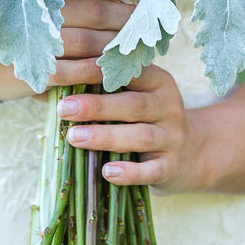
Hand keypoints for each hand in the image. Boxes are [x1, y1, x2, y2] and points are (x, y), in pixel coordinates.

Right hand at [0, 0, 134, 101]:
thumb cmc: (13, 26)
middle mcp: (40, 9)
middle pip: (95, 10)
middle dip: (124, 17)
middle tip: (140, 22)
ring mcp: (38, 41)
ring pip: (91, 41)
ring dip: (117, 46)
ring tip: (133, 47)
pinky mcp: (38, 72)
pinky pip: (79, 71)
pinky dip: (100, 70)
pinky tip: (113, 70)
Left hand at [58, 64, 206, 194]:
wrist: (194, 153)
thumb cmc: (149, 119)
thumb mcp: (138, 96)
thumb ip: (106, 88)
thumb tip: (50, 85)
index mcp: (158, 82)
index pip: (130, 72)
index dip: (98, 72)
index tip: (67, 73)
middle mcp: (169, 107)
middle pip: (133, 104)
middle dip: (97, 106)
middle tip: (64, 108)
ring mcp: (173, 138)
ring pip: (141, 136)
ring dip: (106, 137)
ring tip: (74, 137)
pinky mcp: (172, 167)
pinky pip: (151, 170)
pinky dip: (129, 172)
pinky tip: (107, 171)